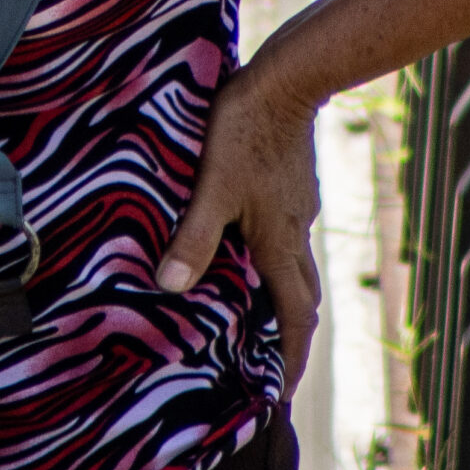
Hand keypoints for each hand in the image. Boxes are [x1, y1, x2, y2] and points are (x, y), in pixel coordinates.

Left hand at [156, 64, 323, 398]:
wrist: (288, 80)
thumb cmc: (245, 131)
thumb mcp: (213, 187)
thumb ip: (193, 238)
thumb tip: (169, 288)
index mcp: (278, 243)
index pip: (295, 316)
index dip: (293, 356)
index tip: (285, 389)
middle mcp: (293, 232)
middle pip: (301, 296)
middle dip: (290, 333)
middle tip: (273, 360)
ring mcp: (296, 207)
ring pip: (295, 263)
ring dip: (282, 293)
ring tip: (256, 310)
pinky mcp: (292, 184)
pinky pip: (287, 234)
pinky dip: (273, 256)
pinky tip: (248, 243)